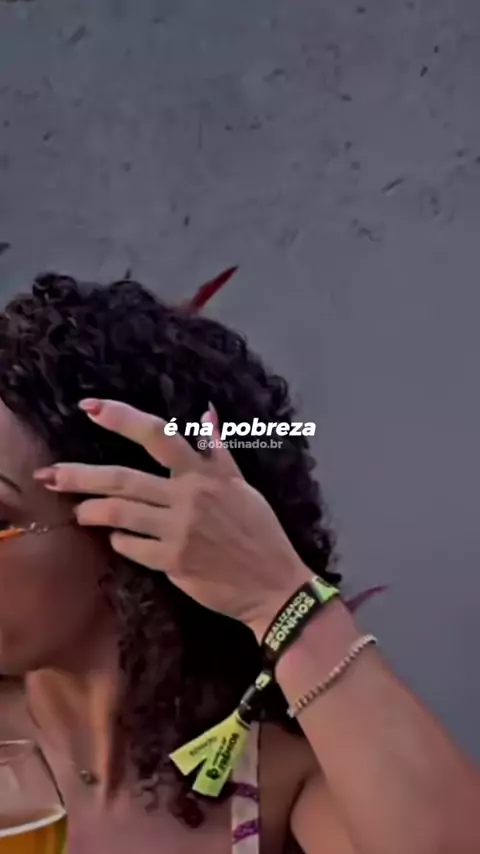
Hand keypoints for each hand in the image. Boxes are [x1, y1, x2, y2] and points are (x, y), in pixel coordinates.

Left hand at [34, 400, 310, 638]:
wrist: (274, 585)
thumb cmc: (260, 533)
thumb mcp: (244, 487)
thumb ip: (219, 453)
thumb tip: (207, 414)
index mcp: (205, 475)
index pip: (159, 435)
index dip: (122, 419)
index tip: (90, 407)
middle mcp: (189, 498)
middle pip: (123, 479)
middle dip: (81, 475)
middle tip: (50, 474)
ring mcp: (179, 532)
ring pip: (119, 514)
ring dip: (92, 511)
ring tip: (79, 511)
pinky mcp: (173, 562)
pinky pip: (131, 547)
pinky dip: (119, 540)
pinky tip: (115, 538)